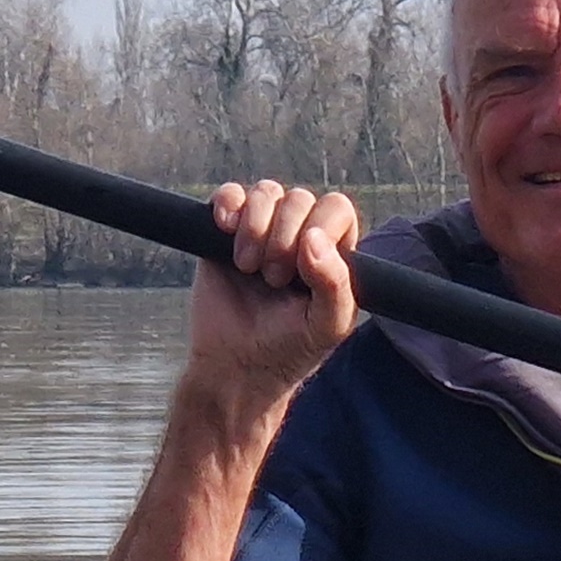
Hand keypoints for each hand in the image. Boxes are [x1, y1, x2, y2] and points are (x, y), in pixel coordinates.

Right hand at [185, 181, 359, 404]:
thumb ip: (336, 284)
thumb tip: (313, 238)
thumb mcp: (328, 326)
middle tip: (273, 280)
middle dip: (283, 238)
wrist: (235, 367)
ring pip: (266, 192)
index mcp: (332, 252)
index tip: (302, 269)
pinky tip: (224, 230)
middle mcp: (299, 235)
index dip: (319, 228)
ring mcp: (261, 230)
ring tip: (248, 268)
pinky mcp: (224, 232)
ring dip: (256, 227)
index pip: (336, 208)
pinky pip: (230, 194)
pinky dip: (227, 205)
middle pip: (299, 199)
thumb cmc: (290, 350)